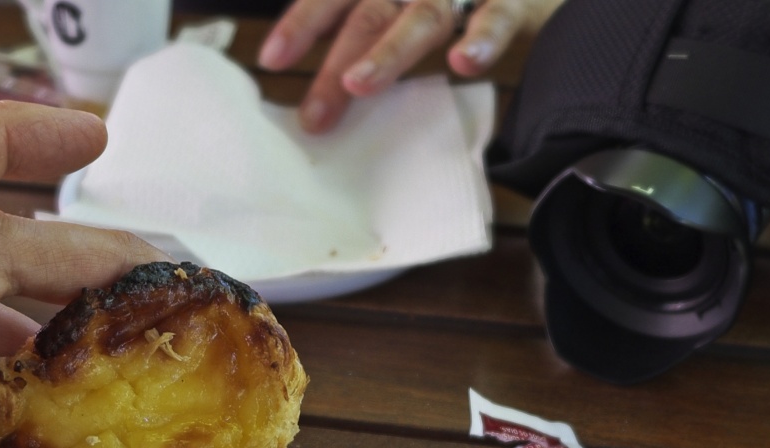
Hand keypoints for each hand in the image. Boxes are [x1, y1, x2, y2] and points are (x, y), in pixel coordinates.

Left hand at [259, 0, 564, 132]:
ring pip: (424, 15)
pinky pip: (497, 16)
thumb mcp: (402, 3)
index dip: (302, 22)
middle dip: (337, 61)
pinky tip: (463, 62)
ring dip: (389, 51)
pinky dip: (483, 38)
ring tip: (358, 84)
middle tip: (314, 114)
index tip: (271, 58)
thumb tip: (327, 93)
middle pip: (370, 12)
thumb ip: (370, 30)